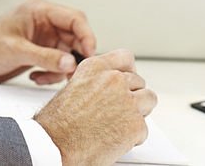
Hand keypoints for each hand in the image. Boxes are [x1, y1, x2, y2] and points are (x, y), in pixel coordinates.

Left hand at [0, 0, 95, 84]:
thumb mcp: (17, 51)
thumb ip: (45, 57)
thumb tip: (70, 63)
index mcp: (40, 11)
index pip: (74, 18)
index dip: (86, 35)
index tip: (90, 54)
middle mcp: (45, 22)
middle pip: (75, 36)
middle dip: (75, 56)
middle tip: (74, 72)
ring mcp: (44, 37)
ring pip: (68, 52)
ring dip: (61, 68)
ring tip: (46, 77)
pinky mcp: (41, 51)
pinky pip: (57, 62)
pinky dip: (52, 73)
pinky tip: (37, 77)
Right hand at [35, 49, 155, 165]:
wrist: (54, 146)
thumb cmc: (56, 124)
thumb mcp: (72, 88)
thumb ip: (93, 83)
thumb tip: (103, 88)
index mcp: (96, 68)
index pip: (125, 58)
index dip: (129, 71)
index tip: (128, 81)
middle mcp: (113, 79)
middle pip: (139, 82)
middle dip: (132, 96)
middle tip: (118, 112)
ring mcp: (127, 101)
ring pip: (149, 100)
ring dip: (138, 113)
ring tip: (121, 124)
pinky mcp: (135, 124)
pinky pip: (144, 129)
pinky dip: (134, 138)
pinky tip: (116, 141)